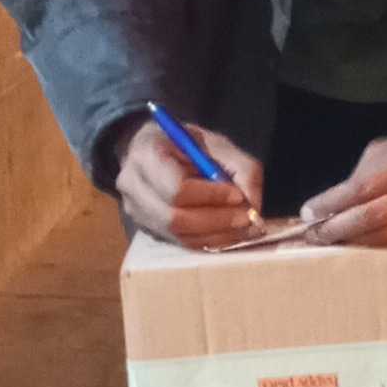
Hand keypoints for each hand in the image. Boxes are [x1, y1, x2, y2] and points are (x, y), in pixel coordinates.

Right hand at [115, 117, 264, 243]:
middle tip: (248, 218)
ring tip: (246, 227)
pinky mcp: (149, 229)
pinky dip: (211, 241)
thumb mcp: (217, 143)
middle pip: (175, 219)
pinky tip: (232, 234)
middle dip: (217, 221)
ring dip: (218, 235)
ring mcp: (137, 212)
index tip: (237, 195)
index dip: (210, 196)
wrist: (155, 150)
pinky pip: (182, 243)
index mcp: (145, 154)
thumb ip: (241, 168)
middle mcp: (133, 187)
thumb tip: (253, 204)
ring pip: (179, 236)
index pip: (175, 188)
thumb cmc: (186, 144)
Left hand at [303, 126, 386, 247]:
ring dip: (355, 244)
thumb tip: (329, 206)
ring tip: (333, 244)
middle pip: (373, 219)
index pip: (363, 189)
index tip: (309, 213)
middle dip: (338, 230)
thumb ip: (362, 176)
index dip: (332, 204)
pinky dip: (381, 250)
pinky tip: (363, 248)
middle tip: (314, 236)